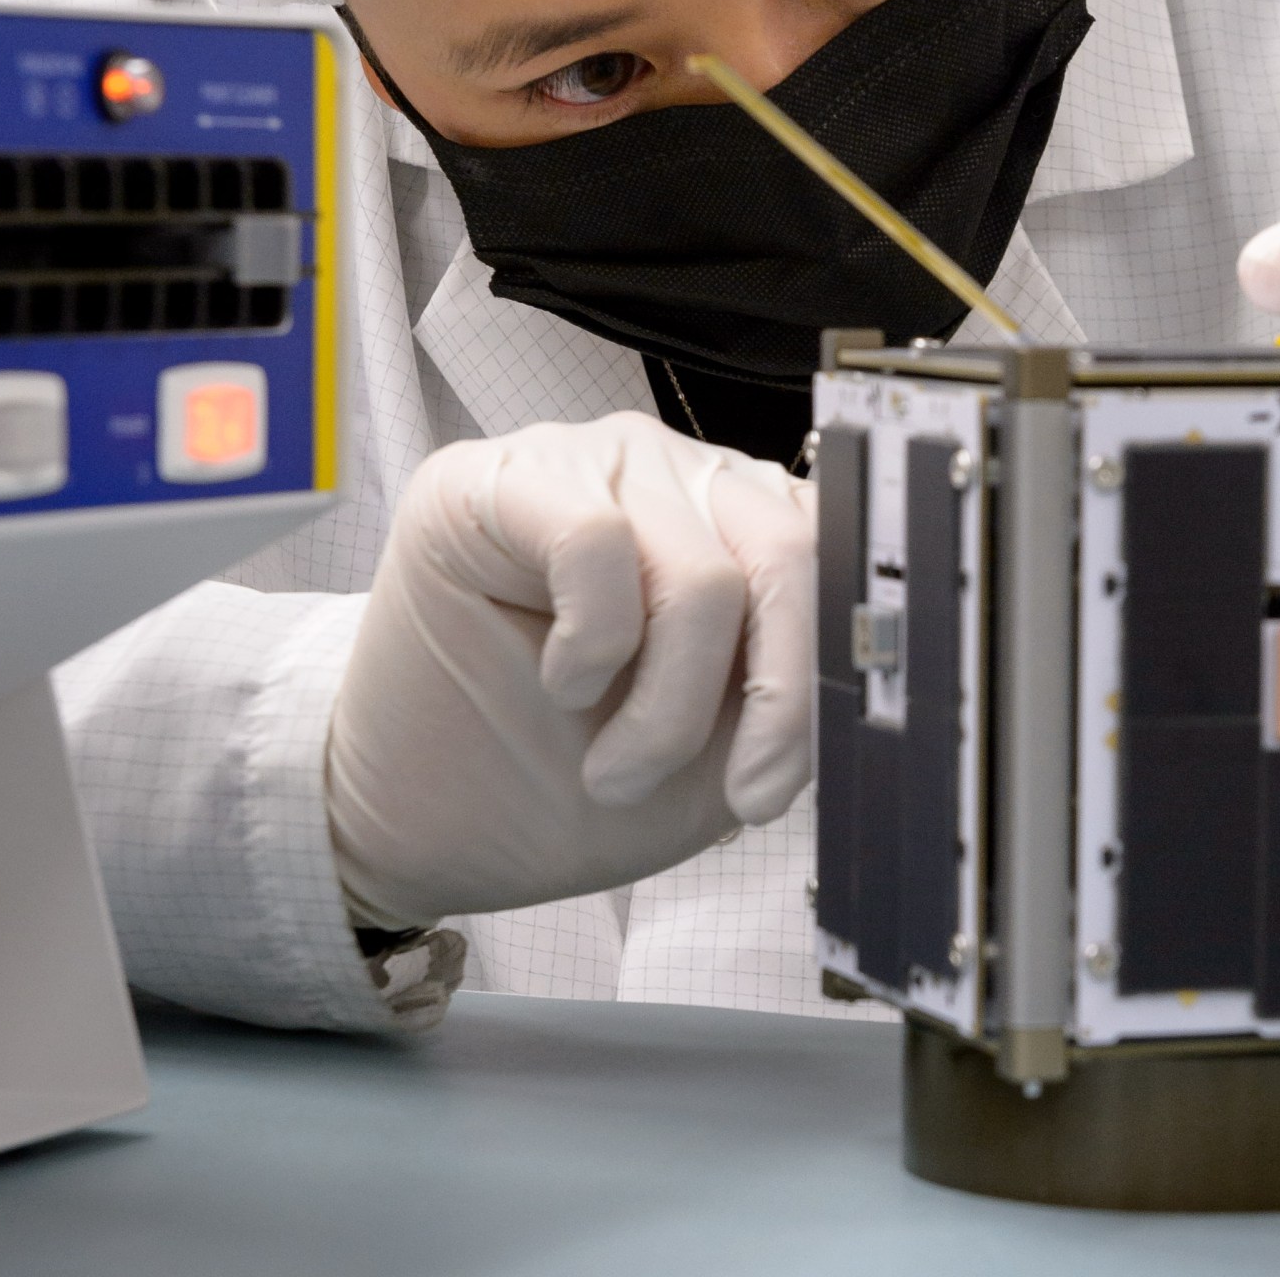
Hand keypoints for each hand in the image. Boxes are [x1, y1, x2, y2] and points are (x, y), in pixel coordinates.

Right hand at [326, 413, 813, 928]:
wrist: (415, 816)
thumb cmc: (561, 775)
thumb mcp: (711, 755)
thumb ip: (785, 693)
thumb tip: (864, 667)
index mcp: (740, 526)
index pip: (834, 552)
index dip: (826, 668)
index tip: (779, 779)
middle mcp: (677, 473)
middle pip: (786, 556)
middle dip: (760, 699)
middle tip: (703, 788)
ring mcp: (593, 462)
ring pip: (699, 573)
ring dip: (661, 706)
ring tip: (608, 765)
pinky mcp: (504, 477)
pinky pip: (599, 543)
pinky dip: (592, 643)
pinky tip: (560, 680)